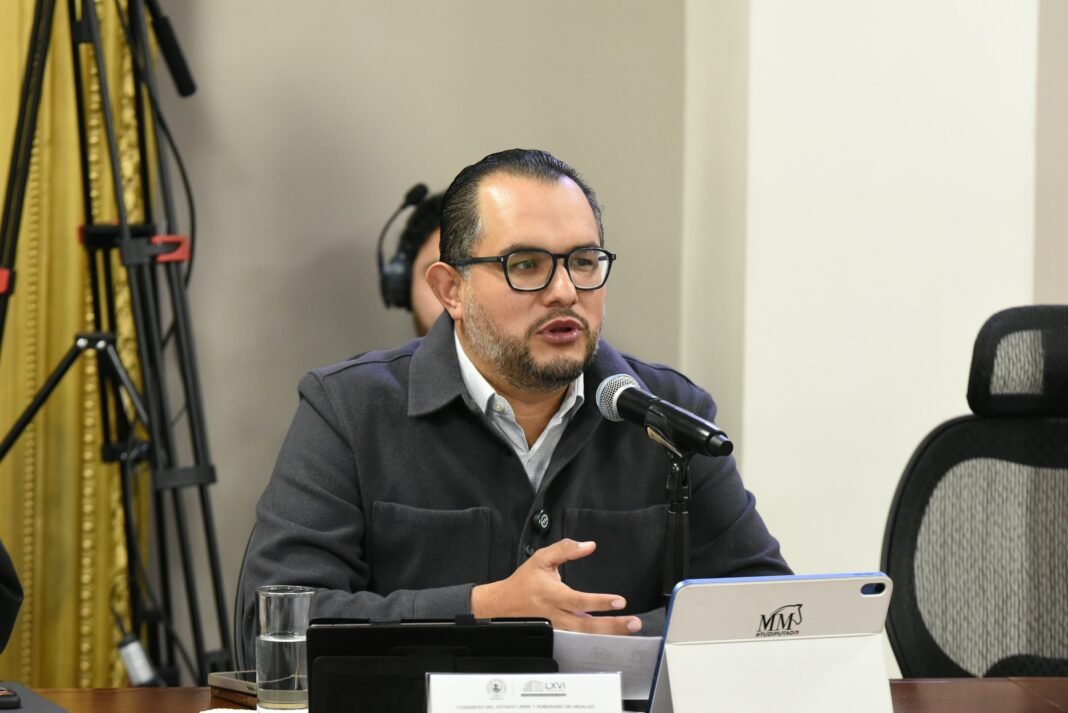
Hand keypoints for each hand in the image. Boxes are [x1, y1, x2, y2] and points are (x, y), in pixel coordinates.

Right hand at [471, 539, 641, 634]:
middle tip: (633, 622)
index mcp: (552, 594)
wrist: (504, 604)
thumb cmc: (525, 581)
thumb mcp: (541, 558)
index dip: (599, 602)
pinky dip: (597, 638)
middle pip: (587, 625)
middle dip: (612, 626)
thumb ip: (565, 549)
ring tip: (629, 629)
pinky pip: (579, 637)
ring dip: (609, 633)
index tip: (619, 601)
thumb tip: (588, 545)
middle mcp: (556, 614)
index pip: (579, 600)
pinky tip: (613, 635)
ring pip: (585, 635)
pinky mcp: (559, 633)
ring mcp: (558, 627)